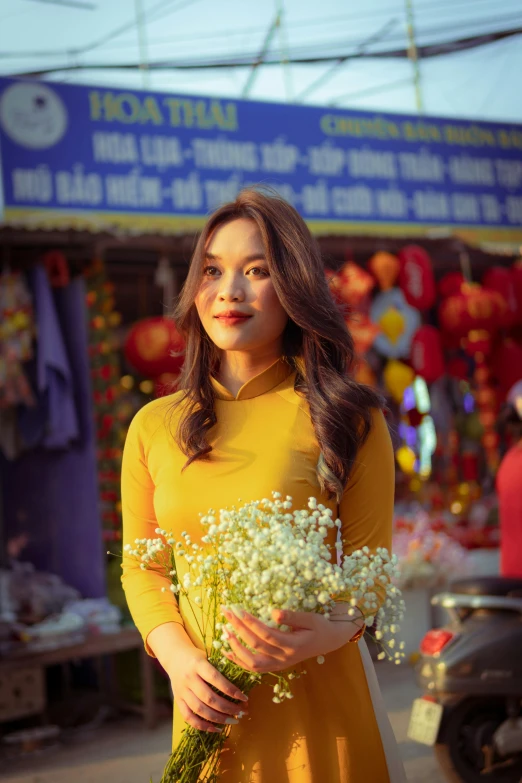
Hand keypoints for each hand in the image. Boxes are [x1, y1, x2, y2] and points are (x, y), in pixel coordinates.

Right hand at [166, 644, 248, 732]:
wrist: (174, 656)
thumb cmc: (197, 657)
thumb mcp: (208, 656)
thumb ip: (221, 668)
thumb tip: (241, 685)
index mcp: (198, 664)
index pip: (216, 679)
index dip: (231, 690)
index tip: (244, 698)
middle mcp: (189, 678)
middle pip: (209, 698)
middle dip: (227, 708)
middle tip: (241, 712)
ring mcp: (181, 691)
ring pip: (200, 710)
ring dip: (218, 719)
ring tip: (232, 721)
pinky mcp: (178, 700)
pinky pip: (189, 717)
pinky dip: (203, 726)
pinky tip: (216, 728)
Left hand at [221, 604, 363, 673]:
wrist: (328, 641)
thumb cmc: (319, 626)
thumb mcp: (310, 618)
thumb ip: (292, 617)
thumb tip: (273, 612)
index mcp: (293, 645)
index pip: (266, 635)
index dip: (251, 623)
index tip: (238, 609)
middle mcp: (284, 658)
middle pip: (256, 646)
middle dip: (238, 629)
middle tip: (227, 612)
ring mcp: (279, 665)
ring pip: (252, 662)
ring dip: (235, 647)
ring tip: (224, 631)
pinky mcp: (275, 666)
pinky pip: (253, 668)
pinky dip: (238, 661)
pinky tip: (226, 651)